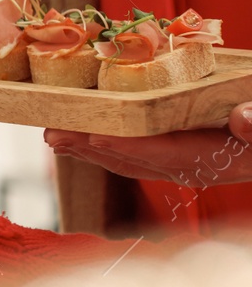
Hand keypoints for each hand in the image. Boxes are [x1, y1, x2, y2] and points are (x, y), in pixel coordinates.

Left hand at [45, 104, 251, 186]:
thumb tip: (243, 119)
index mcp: (219, 156)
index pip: (165, 150)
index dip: (127, 144)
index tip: (92, 134)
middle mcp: (197, 167)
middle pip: (134, 159)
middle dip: (91, 147)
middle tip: (53, 135)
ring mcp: (187, 166)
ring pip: (129, 160)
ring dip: (90, 150)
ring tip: (55, 139)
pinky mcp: (182, 159)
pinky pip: (137, 157)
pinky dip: (108, 149)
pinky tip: (84, 141)